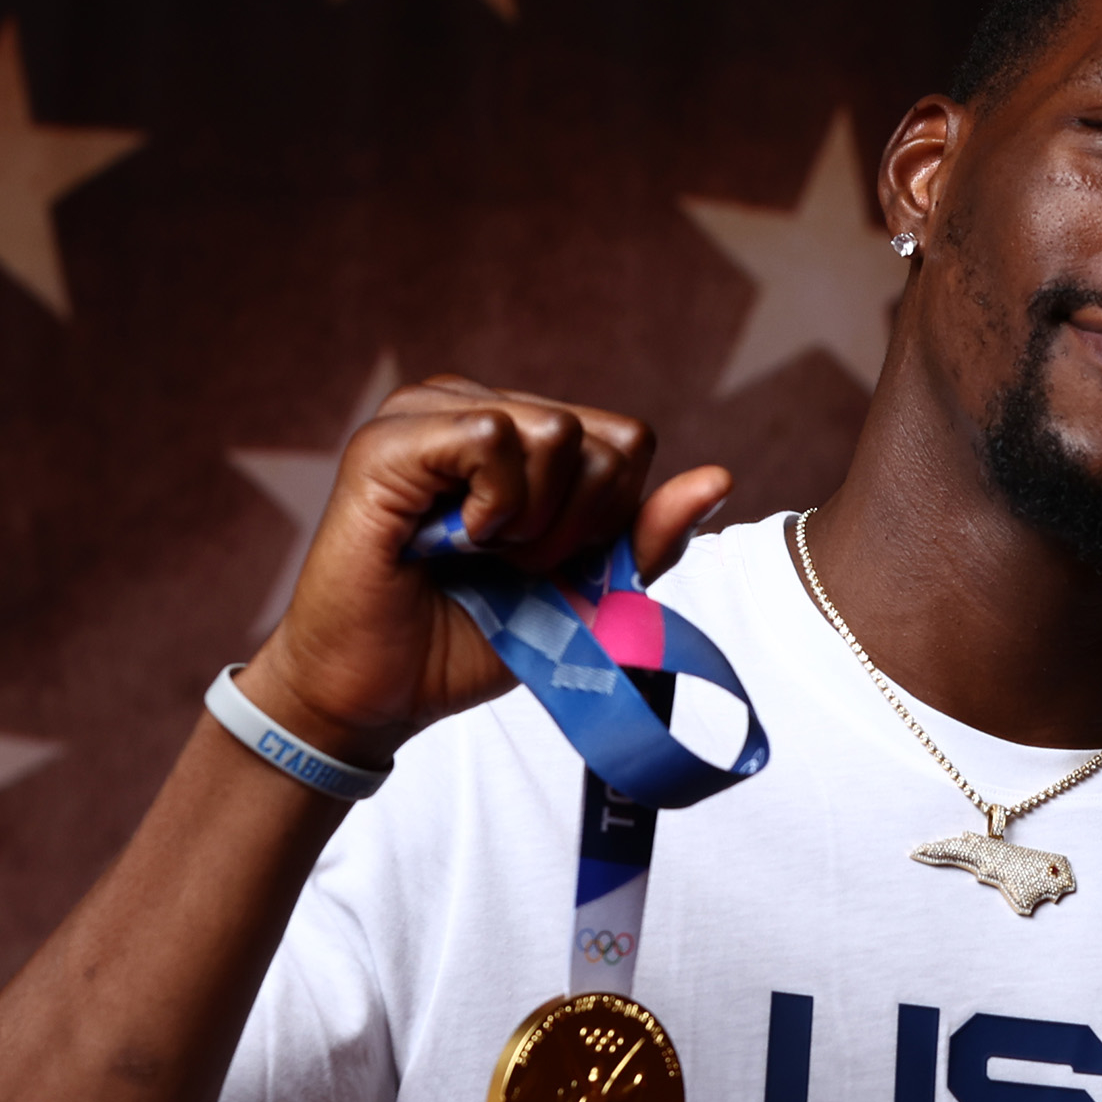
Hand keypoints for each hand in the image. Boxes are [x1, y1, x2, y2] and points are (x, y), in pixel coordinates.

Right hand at [240, 375, 732, 765]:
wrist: (381, 695)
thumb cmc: (467, 638)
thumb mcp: (582, 590)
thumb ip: (644, 536)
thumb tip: (720, 476)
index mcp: (520, 433)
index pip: (627, 442)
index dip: (607, 520)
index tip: (547, 565)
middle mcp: (475, 406)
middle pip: (605, 438)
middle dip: (576, 525)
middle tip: (508, 565)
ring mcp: (428, 414)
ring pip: (558, 430)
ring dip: (534, 521)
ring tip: (476, 553)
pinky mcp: (389, 440)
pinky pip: (494, 435)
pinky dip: (494, 507)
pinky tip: (451, 540)